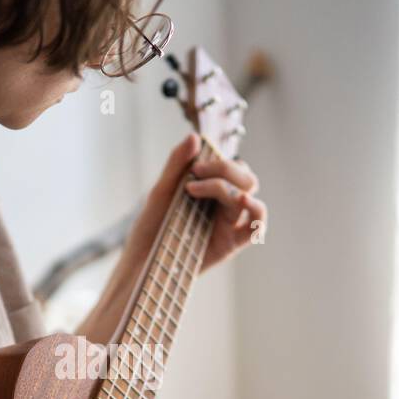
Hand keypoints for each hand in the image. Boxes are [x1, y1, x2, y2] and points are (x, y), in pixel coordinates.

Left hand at [125, 133, 267, 272]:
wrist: (141, 261)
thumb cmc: (150, 228)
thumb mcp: (160, 192)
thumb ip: (177, 164)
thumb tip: (195, 136)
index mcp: (210, 189)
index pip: (231, 166)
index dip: (219, 161)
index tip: (195, 167)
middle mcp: (223, 205)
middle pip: (245, 177)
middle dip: (225, 169)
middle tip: (196, 174)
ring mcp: (229, 224)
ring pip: (250, 195)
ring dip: (232, 185)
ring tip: (204, 188)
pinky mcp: (231, 244)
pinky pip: (257, 227)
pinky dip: (257, 211)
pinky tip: (243, 200)